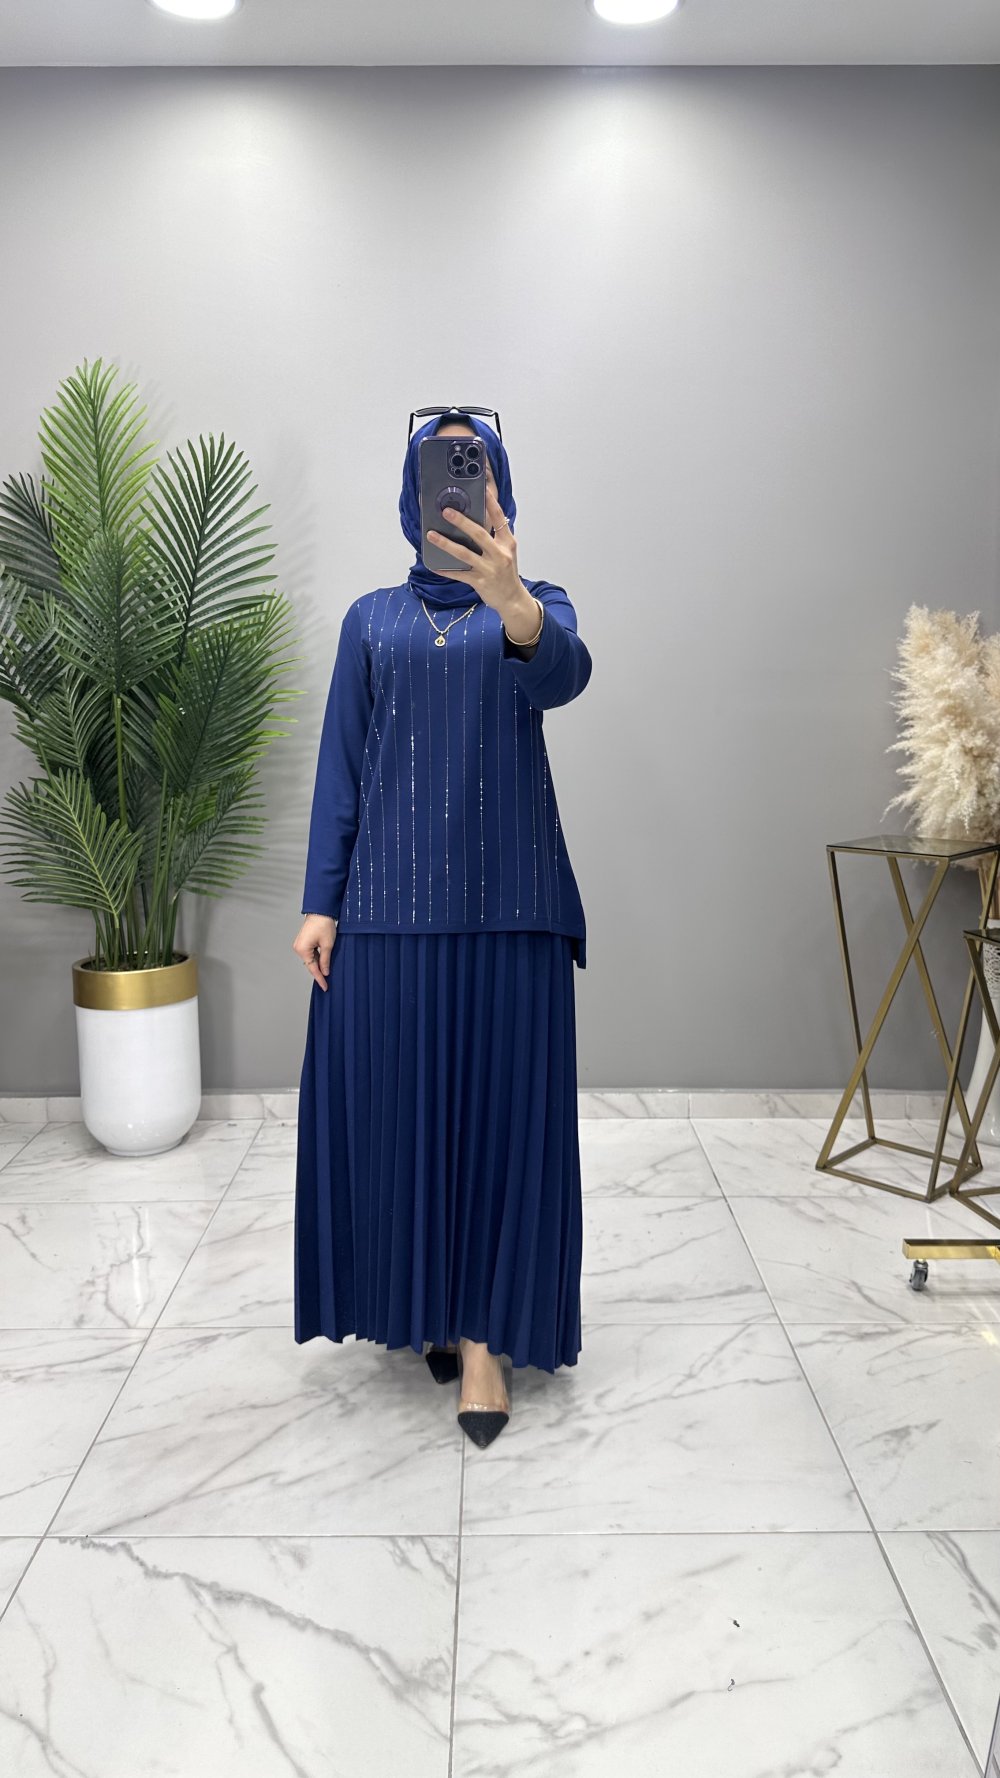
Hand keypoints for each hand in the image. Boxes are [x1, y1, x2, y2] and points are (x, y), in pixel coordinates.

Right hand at [293, 914, 336, 989]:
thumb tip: (325, 972)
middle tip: (328, 981)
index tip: (325, 987)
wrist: (320, 911)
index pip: (312, 968)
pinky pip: (310, 953)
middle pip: (310, 964)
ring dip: (319, 963)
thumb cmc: (324, 924)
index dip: (320, 978)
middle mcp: (298, 948)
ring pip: (311, 959)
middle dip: (319, 971)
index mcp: (302, 950)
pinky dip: (317, 957)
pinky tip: (324, 960)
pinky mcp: (303, 941)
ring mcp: (300, 944)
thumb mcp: (328, 945)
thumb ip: (325, 960)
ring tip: (328, 969)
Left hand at [426, 486, 522, 614]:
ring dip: (446, 544)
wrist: (512, 598)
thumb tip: (476, 520)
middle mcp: (500, 554)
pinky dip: (446, 569)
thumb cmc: (507, 572)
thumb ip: (495, 536)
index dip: (492, 503)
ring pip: (464, 554)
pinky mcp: (480, 582)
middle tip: (446, 511)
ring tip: (431, 535)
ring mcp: (489, 569)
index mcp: (508, 543)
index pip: (500, 519)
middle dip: (461, 522)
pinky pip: (459, 574)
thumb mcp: (506, 551)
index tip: (483, 489)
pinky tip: (434, 565)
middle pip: (479, 534)